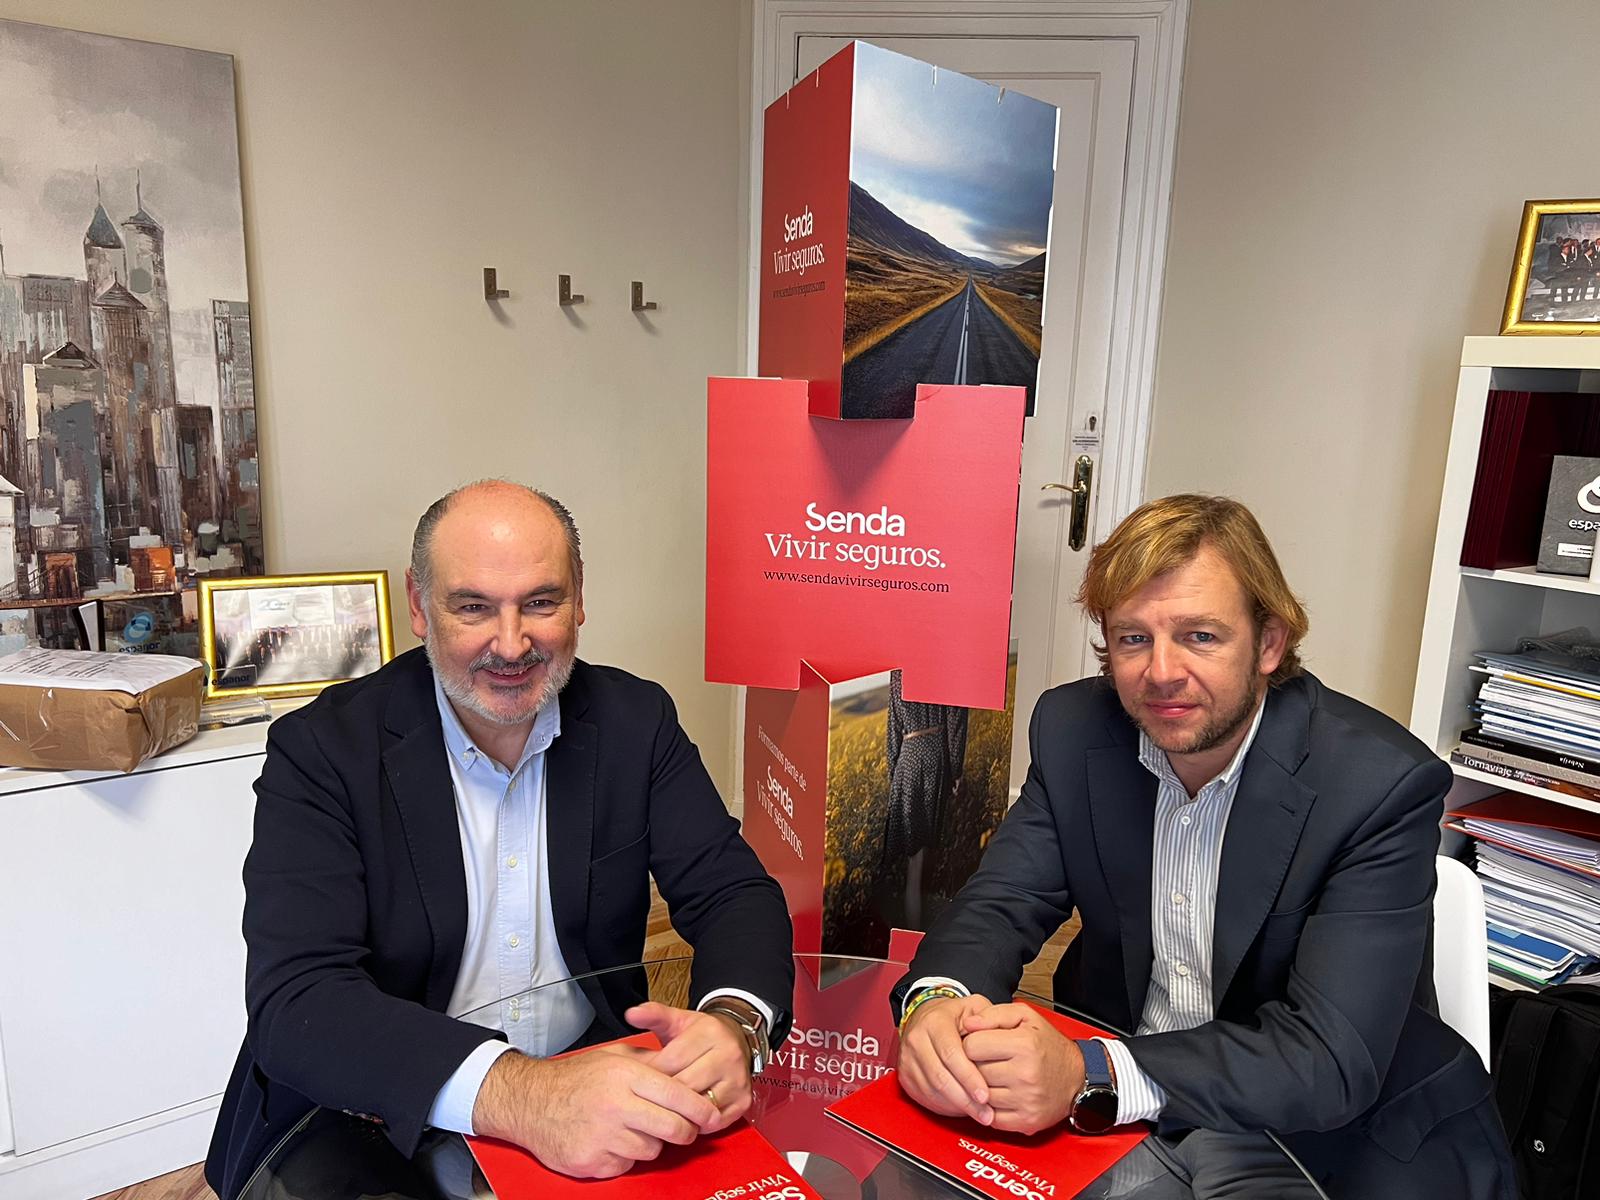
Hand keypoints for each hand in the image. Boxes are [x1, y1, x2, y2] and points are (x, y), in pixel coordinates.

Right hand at [471, 1045, 717, 1178]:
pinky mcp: (592, 1161)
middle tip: (685, 1130)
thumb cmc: (574, 1079)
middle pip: (673, 1128)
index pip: (677, 1095)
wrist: (529, 1102)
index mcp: (625, 1076)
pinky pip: (627, 1164)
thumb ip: (648, 1062)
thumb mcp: (612, 1057)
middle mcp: (616, 1105)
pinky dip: (625, 1156)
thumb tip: (684, 1068)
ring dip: (650, 1142)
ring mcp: (603, 1136)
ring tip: (632, 1128)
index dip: (700, 1108)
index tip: (711, 1114)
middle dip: (685, 1132)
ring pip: (652, 1149)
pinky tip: (610, 1141)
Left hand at [627, 1001, 751, 1132]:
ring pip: (699, 1106)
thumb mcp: (677, 1019)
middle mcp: (729, 1056)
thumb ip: (653, 1014)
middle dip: (662, 1095)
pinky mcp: (743, 1101)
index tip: (638, 1080)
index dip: (651, 1073)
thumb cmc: (700, 1034)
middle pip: (685, 1086)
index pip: (672, 1060)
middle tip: (646, 1100)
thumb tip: (631, 1013)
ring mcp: (738, 1080)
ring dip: (678, 1112)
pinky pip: (713, 1122)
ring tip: (662, 1109)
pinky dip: (696, 1123)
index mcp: (710, 1033)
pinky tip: (683, 1116)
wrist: (736, 1041)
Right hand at [895, 993, 995, 1123]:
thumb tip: (997, 1038)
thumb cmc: (955, 1016)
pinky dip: (946, 1108)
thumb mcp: (975, 1007)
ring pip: (932, 1091)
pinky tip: (963, 1110)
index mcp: (934, 1022)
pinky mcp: (905, 1077)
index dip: (968, 1077)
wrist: (926, 1017)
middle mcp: (916, 1040)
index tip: (985, 1095)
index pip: (950, 1054)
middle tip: (987, 1113)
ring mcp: (908, 1060)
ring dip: (957, 1107)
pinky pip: (925, 1098)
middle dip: (966, 1099)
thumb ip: (990, 1019)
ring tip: (980, 1115)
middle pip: (940, 1077)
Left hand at [959, 1003, 1084, 1133]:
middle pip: (974, 1072)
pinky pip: (989, 1117)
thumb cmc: (1049, 1045)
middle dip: (975, 1065)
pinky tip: (998, 1094)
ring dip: (981, 1087)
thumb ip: (994, 1014)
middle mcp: (1025, 1074)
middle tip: (987, 1060)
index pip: (972, 1046)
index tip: (979, 1043)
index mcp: (1024, 1045)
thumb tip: (968, 1023)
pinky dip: (988, 1107)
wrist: (1077, 1077)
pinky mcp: (1026, 1121)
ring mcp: (1026, 1100)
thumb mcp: (1025, 1017)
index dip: (971, 1042)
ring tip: (994, 1076)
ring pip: (979, 1096)